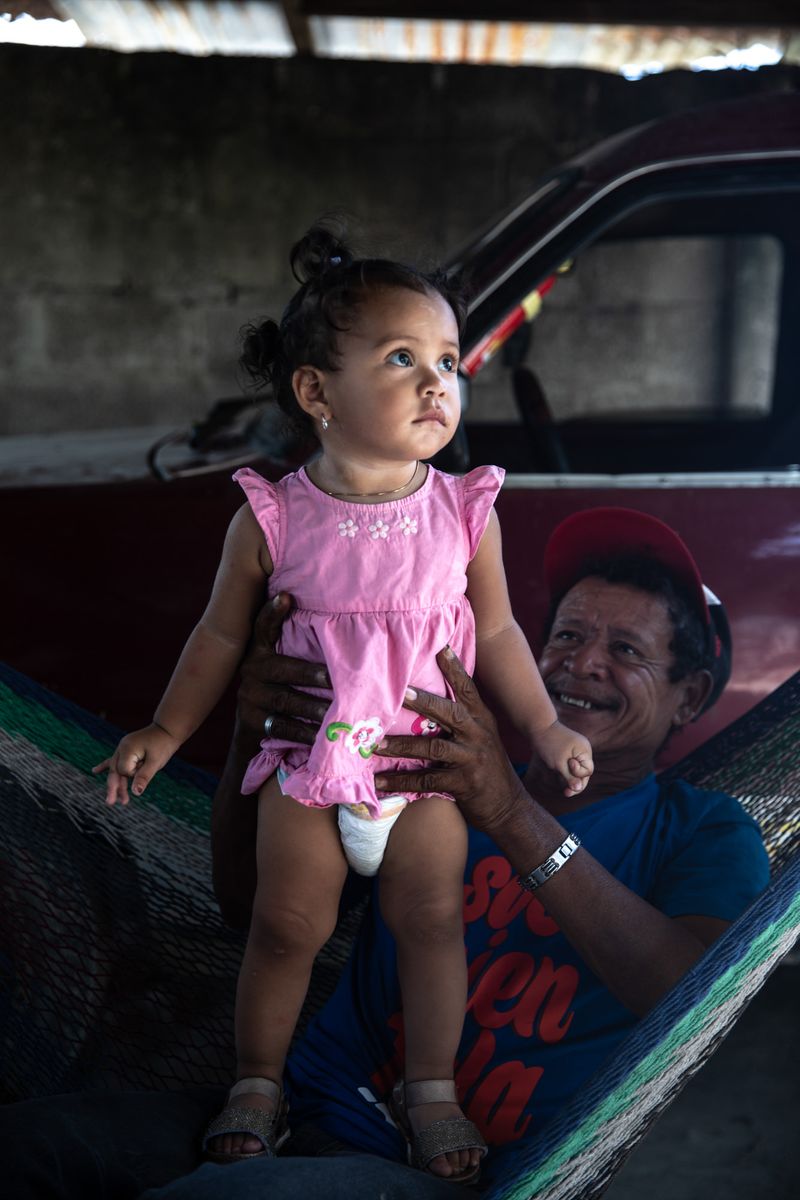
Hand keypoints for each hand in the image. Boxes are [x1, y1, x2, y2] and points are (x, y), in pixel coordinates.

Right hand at [93, 723, 179, 804]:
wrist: (168, 729)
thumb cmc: (163, 745)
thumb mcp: (156, 762)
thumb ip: (144, 777)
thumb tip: (136, 793)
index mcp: (127, 749)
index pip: (124, 771)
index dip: (134, 774)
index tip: (146, 766)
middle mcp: (122, 748)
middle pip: (115, 771)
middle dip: (114, 788)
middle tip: (110, 803)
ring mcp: (123, 748)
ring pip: (116, 769)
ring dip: (117, 783)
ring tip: (120, 801)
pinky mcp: (127, 749)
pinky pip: (114, 759)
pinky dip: (105, 766)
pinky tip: (94, 771)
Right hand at [236, 592, 329, 746]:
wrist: (252, 728)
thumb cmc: (277, 685)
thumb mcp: (277, 658)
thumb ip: (287, 635)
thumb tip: (292, 598)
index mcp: (258, 651)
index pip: (263, 627)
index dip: (272, 612)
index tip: (286, 597)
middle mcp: (250, 671)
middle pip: (283, 669)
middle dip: (311, 674)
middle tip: (337, 680)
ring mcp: (249, 698)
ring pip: (285, 701)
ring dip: (313, 707)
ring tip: (336, 712)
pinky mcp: (252, 722)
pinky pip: (283, 726)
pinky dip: (305, 732)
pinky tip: (324, 735)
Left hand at [373, 646, 529, 838]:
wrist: (508, 807)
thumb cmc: (487, 767)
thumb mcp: (482, 737)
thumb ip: (462, 718)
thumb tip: (427, 697)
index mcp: (482, 719)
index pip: (467, 689)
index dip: (454, 667)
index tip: (440, 646)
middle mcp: (478, 734)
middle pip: (449, 712)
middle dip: (423, 700)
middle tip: (398, 692)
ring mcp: (471, 758)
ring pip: (433, 747)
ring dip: (402, 745)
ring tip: (376, 744)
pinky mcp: (463, 783)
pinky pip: (426, 780)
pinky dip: (400, 781)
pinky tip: (380, 782)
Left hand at [532, 721, 593, 796]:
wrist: (538, 727)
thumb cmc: (549, 744)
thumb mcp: (559, 764)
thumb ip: (570, 777)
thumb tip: (579, 788)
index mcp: (585, 750)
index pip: (588, 771)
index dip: (578, 774)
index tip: (567, 766)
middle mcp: (583, 751)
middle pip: (584, 772)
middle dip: (576, 782)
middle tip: (566, 793)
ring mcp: (576, 751)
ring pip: (577, 771)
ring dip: (571, 780)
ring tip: (565, 792)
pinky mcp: (569, 753)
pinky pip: (571, 767)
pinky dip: (567, 774)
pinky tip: (562, 784)